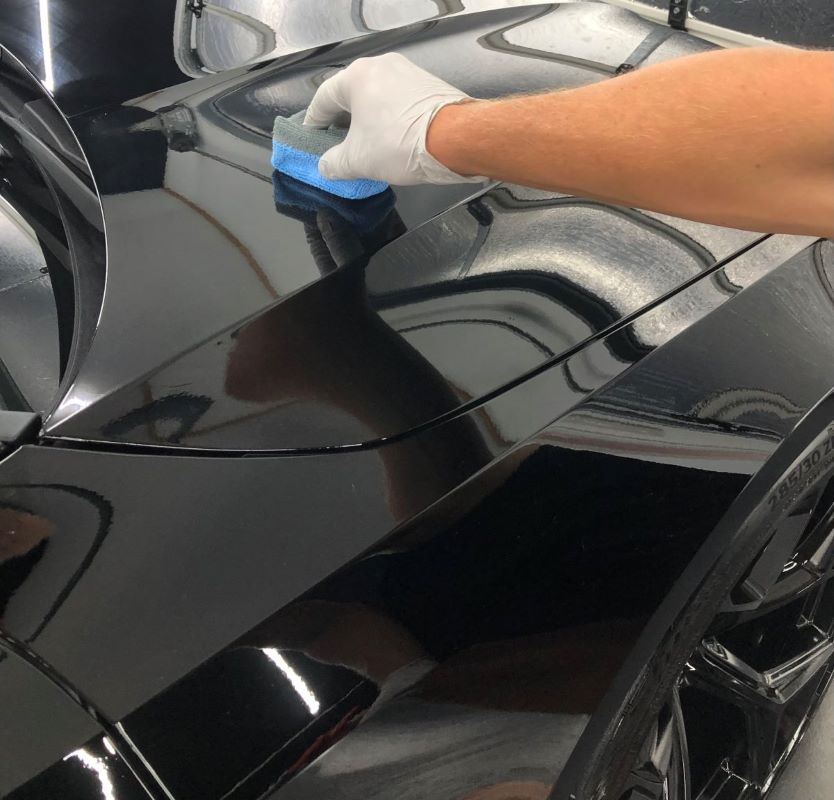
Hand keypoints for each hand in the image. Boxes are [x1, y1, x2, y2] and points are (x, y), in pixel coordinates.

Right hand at [304, 53, 482, 185]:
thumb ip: (333, 164)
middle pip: (352, 95)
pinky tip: (393, 138)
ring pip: (377, 97)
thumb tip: (325, 166)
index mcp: (357, 76)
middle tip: (338, 145)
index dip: (314, 122)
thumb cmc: (398, 145)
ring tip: (367, 145)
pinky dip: (390, 117)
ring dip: (368, 120)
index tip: (312, 139)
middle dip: (343, 121)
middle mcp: (382, 65)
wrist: (455, 139)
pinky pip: (399, 100)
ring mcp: (408, 71)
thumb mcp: (358, 161)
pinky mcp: (429, 84)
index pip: (324, 99)